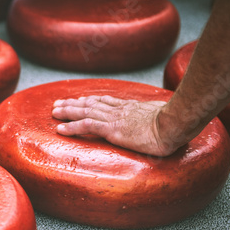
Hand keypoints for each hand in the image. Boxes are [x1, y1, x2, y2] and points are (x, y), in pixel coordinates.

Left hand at [52, 95, 176, 156]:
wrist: (175, 125)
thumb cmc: (174, 123)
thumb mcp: (161, 117)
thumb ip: (153, 118)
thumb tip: (157, 121)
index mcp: (129, 107)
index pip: (104, 101)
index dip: (89, 100)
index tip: (78, 99)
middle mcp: (118, 110)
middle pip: (90, 104)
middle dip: (72, 103)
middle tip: (58, 103)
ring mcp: (114, 119)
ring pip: (84, 112)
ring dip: (67, 112)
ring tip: (54, 113)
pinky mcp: (112, 129)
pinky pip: (86, 126)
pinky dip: (71, 127)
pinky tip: (60, 129)